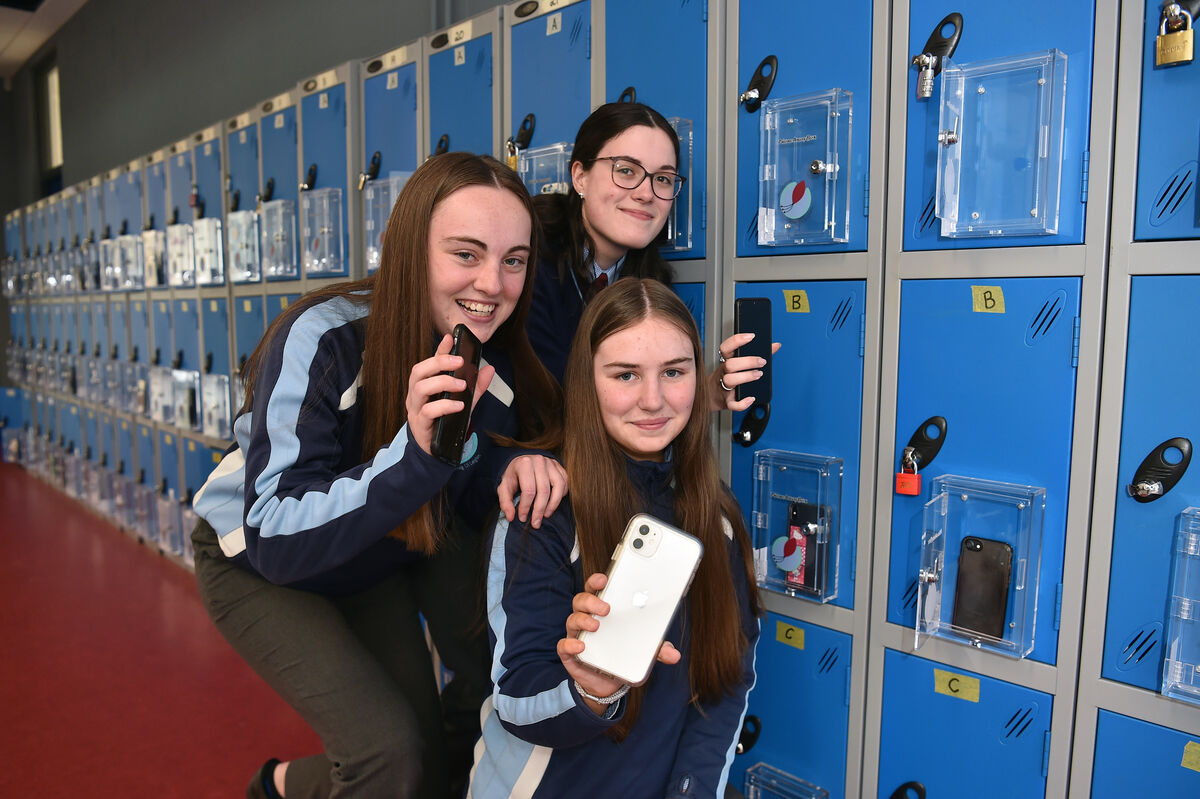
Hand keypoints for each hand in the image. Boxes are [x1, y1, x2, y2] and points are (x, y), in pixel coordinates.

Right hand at [404, 333, 494, 455]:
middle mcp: (417, 394)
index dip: (439, 349)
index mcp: (426, 385)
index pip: (430, 363)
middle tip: (459, 361)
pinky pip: (428, 411)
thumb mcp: (464, 403)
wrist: (436, 452)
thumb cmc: (446, 423)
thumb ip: (475, 387)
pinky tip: (459, 405)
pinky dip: (444, 406)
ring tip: (462, 385)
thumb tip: (489, 369)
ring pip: (419, 388)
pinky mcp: (420, 424)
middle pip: (419, 371)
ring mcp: (416, 409)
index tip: (450, 337)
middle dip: (438, 362)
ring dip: (442, 382)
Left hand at [497, 454, 567, 528]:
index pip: (528, 490)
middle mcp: (539, 461)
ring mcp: (551, 463)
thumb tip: (511, 517)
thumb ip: (505, 502)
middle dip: (539, 510)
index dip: (526, 507)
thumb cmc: (514, 475)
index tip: (522, 518)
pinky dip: (561, 495)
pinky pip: (565, 483)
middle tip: (536, 523)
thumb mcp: (504, 487)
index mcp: (524, 464)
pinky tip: (553, 503)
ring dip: (553, 504)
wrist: (522, 461)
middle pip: (544, 490)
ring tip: (546, 515)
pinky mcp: (559, 467)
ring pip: (558, 486)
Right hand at [557, 573, 680, 713]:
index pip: (597, 589)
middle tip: (606, 608)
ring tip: (596, 626)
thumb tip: (674, 655)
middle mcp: (587, 619)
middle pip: (582, 600)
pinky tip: (581, 646)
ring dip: (583, 619)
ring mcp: (578, 636)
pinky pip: (564, 646)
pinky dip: (570, 645)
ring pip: (573, 619)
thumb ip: (657, 649)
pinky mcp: (571, 654)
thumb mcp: (643, 651)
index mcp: (603, 611)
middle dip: (592, 600)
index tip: (605, 577)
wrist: (609, 684)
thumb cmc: (623, 656)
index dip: (597, 580)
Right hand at [709, 333, 781, 411]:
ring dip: (746, 377)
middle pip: (730, 364)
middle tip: (761, 362)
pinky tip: (751, 399)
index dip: (737, 340)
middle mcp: (723, 373)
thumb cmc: (729, 376)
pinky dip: (742, 403)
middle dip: (747, 361)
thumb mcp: (739, 363)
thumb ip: (758, 353)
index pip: (726, 348)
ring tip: (758, 375)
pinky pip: (732, 404)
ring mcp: (723, 386)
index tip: (751, 336)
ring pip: (730, 380)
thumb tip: (775, 345)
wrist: (712, 396)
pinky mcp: (726, 401)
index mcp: (726, 361)